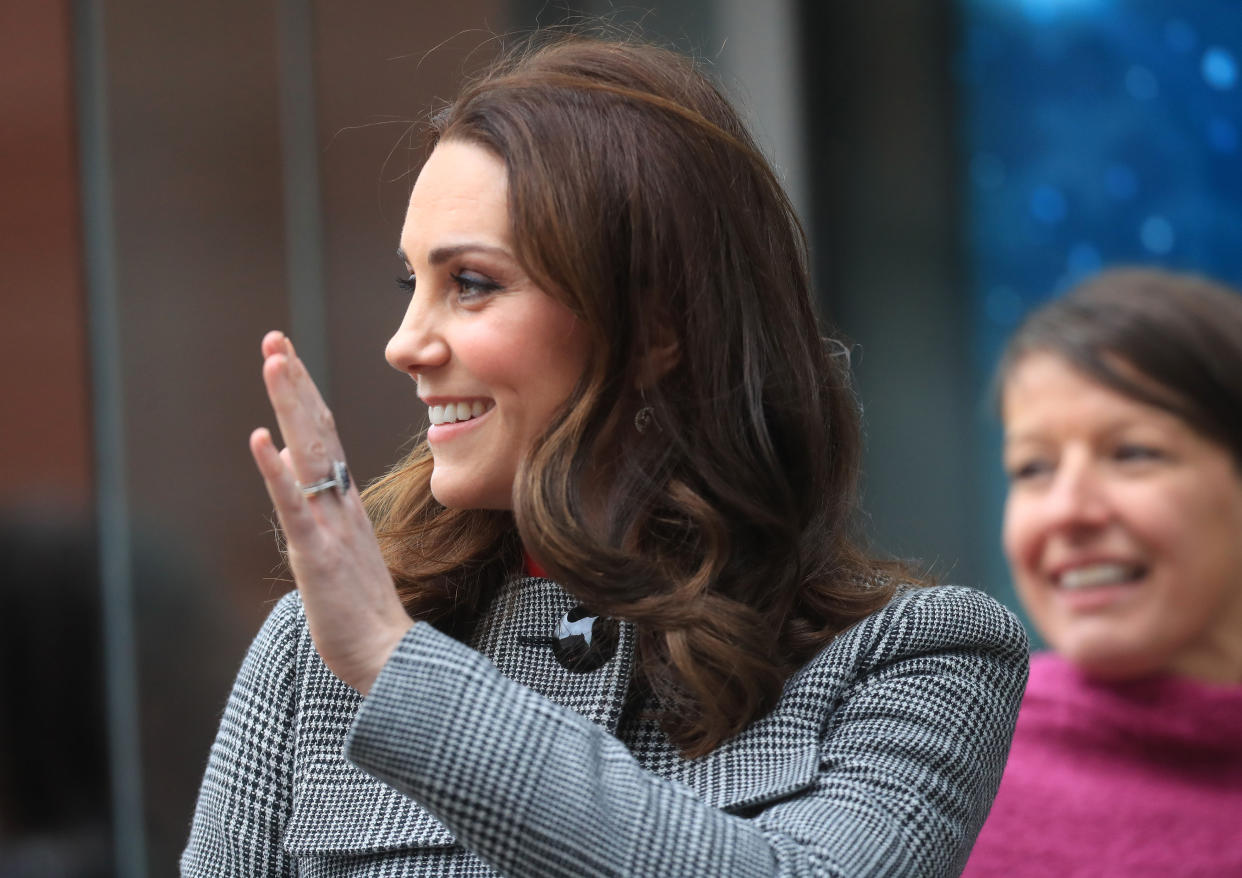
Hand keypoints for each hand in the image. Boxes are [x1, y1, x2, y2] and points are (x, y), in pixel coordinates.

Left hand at [249, 330, 412, 693]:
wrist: (388, 656)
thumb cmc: (363, 610)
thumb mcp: (337, 549)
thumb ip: (316, 505)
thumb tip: (288, 464)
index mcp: (344, 503)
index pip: (324, 436)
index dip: (303, 395)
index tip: (286, 355)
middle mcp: (341, 504)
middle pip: (318, 431)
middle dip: (294, 383)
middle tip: (274, 339)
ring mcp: (331, 526)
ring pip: (310, 454)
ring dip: (291, 406)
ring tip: (274, 362)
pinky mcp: (318, 556)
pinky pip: (295, 508)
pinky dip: (275, 472)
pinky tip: (259, 440)